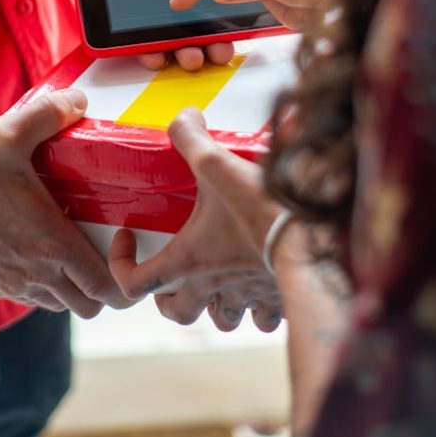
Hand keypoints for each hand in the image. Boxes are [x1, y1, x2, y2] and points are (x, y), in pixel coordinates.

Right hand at [0, 89, 130, 318]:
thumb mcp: (7, 135)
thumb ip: (48, 115)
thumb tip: (79, 101)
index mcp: (51, 244)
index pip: (106, 288)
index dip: (125, 274)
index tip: (124, 244)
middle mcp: (37, 274)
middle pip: (90, 306)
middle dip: (105, 285)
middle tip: (106, 249)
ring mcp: (13, 285)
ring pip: (61, 305)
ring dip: (74, 286)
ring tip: (74, 248)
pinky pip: (33, 298)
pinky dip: (47, 284)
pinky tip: (40, 248)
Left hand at [22, 0, 251, 70]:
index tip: (245, 17)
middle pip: (198, 13)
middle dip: (212, 36)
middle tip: (217, 52)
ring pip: (170, 30)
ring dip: (184, 49)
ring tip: (189, 58)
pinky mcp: (117, 12)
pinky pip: (135, 36)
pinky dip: (147, 51)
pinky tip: (155, 57)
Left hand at [109, 108, 282, 332]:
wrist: (313, 238)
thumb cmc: (260, 208)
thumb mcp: (217, 164)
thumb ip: (191, 137)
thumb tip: (185, 116)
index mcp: (188, 261)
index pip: (134, 284)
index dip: (121, 264)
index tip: (130, 237)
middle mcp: (212, 286)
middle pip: (177, 313)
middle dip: (169, 299)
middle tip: (172, 275)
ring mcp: (246, 297)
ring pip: (222, 320)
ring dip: (216, 305)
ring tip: (220, 281)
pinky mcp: (277, 298)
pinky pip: (263, 317)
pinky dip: (259, 307)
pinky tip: (263, 283)